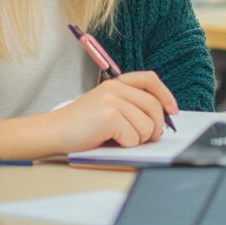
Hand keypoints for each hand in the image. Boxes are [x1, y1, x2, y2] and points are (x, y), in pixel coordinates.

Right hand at [45, 71, 178, 151]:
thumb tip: (161, 118)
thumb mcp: (107, 105)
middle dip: (156, 127)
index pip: (150, 79)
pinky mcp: (108, 117)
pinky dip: (126, 145)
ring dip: (138, 139)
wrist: (53, 132)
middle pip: (154, 107)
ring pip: (146, 126)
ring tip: (119, 139)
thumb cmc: (81, 125)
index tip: (172, 111)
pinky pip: (133, 137)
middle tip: (149, 138)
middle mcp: (115, 88)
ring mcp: (112, 101)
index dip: (165, 95)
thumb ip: (130, 105)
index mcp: (116, 83)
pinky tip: (110, 141)